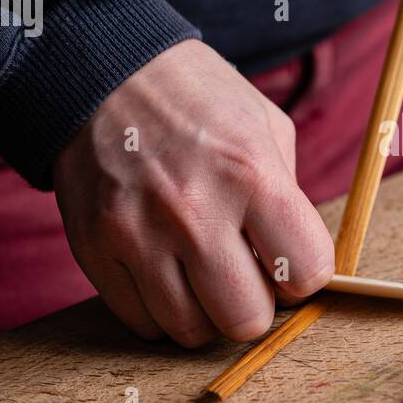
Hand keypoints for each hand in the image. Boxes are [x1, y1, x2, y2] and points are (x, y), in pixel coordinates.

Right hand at [53, 39, 334, 346]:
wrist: (100, 71)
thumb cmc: (195, 100)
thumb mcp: (264, 126)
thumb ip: (288, 198)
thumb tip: (300, 266)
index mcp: (251, 174)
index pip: (306, 273)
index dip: (303, 274)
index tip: (288, 259)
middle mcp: (194, 211)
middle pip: (246, 320)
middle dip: (255, 304)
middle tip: (245, 274)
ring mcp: (138, 235)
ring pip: (191, 332)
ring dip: (205, 311)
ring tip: (202, 270)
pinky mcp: (95, 250)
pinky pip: (142, 322)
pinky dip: (159, 308)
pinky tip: (164, 270)